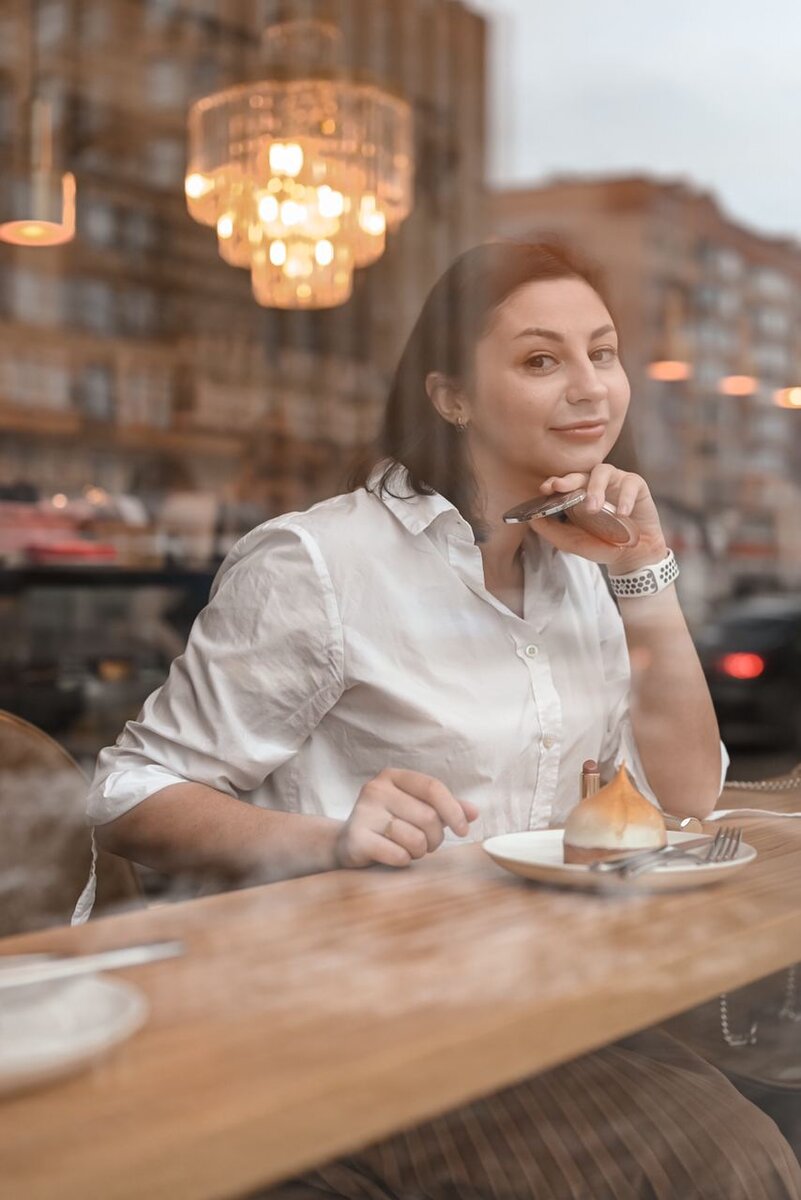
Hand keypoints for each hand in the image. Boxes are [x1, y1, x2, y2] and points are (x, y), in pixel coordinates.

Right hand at [336, 768, 478, 869]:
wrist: (346, 842)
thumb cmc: (388, 823)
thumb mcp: (416, 808)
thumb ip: (445, 808)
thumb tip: (474, 812)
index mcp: (392, 776)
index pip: (433, 787)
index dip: (453, 810)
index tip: (463, 830)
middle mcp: (376, 789)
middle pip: (428, 816)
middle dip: (436, 838)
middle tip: (428, 844)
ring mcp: (363, 813)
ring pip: (414, 838)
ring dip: (420, 851)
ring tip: (409, 849)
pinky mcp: (356, 839)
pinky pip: (398, 854)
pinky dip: (403, 860)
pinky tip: (394, 856)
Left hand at [531, 464, 667, 572]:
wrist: (632, 556)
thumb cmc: (601, 545)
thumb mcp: (572, 542)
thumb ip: (551, 531)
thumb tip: (531, 519)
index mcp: (578, 494)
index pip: (564, 482)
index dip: (555, 482)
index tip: (545, 488)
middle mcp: (595, 484)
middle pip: (581, 473)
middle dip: (569, 479)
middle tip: (560, 487)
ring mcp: (616, 482)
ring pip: (604, 471)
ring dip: (596, 488)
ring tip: (593, 508)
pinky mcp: (636, 486)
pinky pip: (630, 483)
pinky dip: (625, 498)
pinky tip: (621, 513)